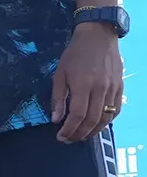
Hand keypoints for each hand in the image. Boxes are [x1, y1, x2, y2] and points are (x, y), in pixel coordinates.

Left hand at [52, 22, 123, 141]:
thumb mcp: (60, 74)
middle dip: (79, 134)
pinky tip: (97, 125)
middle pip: (92, 120)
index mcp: (83, 85)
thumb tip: (56, 119)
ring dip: (93, 131)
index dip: (69, 129)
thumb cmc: (75, 54)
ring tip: (81, 136)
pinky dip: (107, 121)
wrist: (98, 37)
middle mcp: (100, 89)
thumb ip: (58, 98)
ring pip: (105, 118)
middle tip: (69, 139)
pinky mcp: (120, 87)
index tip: (60, 137)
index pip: (78, 115)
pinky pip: (116, 110)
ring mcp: (113, 89)